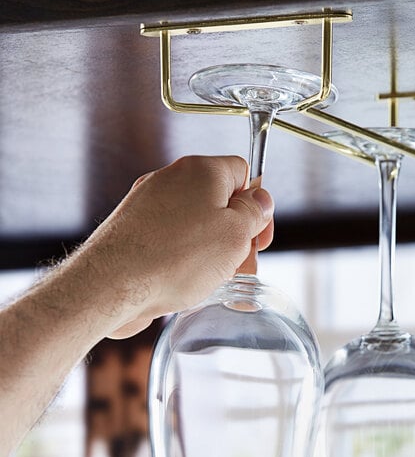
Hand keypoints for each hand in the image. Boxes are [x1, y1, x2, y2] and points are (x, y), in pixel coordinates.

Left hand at [76, 155, 273, 337]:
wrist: (112, 285)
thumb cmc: (174, 258)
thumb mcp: (236, 234)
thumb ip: (254, 213)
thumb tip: (260, 201)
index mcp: (201, 171)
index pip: (243, 172)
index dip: (258, 204)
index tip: (259, 233)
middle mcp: (171, 180)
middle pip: (221, 201)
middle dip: (238, 233)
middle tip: (243, 263)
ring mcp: (150, 205)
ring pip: (197, 224)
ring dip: (214, 250)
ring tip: (216, 279)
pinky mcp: (135, 231)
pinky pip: (173, 239)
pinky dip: (187, 258)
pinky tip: (190, 282)